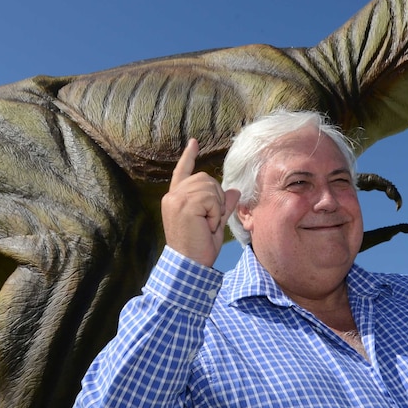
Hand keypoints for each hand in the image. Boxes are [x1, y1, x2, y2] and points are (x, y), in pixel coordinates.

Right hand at [161, 139, 240, 266]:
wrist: (189, 265)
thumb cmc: (199, 248)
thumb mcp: (214, 223)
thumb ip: (222, 205)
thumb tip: (234, 191)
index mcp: (176, 198)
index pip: (182, 171)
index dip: (189, 156)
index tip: (194, 142)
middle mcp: (173, 195)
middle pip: (206, 178)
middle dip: (217, 197)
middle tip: (210, 220)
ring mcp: (176, 199)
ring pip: (210, 187)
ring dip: (216, 207)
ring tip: (207, 224)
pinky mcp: (183, 204)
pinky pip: (211, 198)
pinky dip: (215, 213)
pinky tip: (206, 226)